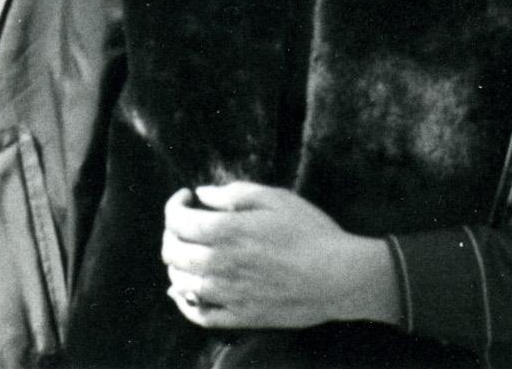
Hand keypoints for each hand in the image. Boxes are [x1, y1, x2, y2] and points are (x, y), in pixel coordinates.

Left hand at [161, 181, 402, 330]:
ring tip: (189, 251)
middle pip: (172, 251)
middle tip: (187, 224)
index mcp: (226, 232)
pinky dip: (185, 302)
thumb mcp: (274, 198)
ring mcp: (228, 294)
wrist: (340, 277)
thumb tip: (202, 195)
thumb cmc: (311, 232)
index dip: (175, 205)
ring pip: (180, 282)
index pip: (177, 220)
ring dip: (177, 264)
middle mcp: (220, 264)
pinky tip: (184, 291)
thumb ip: (233, 193)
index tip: (187, 197)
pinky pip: (200, 314)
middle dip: (172, 233)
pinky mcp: (241, 317)